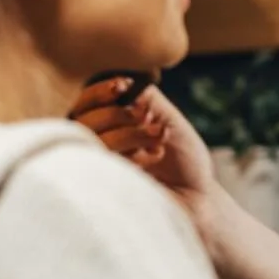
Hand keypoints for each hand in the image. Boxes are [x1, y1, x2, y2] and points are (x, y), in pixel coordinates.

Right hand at [69, 77, 216, 211]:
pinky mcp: (97, 189)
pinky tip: (151, 158)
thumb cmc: (183, 160)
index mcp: (107, 125)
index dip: (100, 91)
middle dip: (118, 113)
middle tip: (147, 117)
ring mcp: (94, 169)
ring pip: (90, 139)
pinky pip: (99, 163)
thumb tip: (121, 80)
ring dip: (129, 133)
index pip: (84, 103)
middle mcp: (94, 145)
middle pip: (81, 119)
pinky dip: (128, 154)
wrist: (197, 199)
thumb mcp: (167, 118)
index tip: (124, 86)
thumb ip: (144, 97)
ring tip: (160, 137)